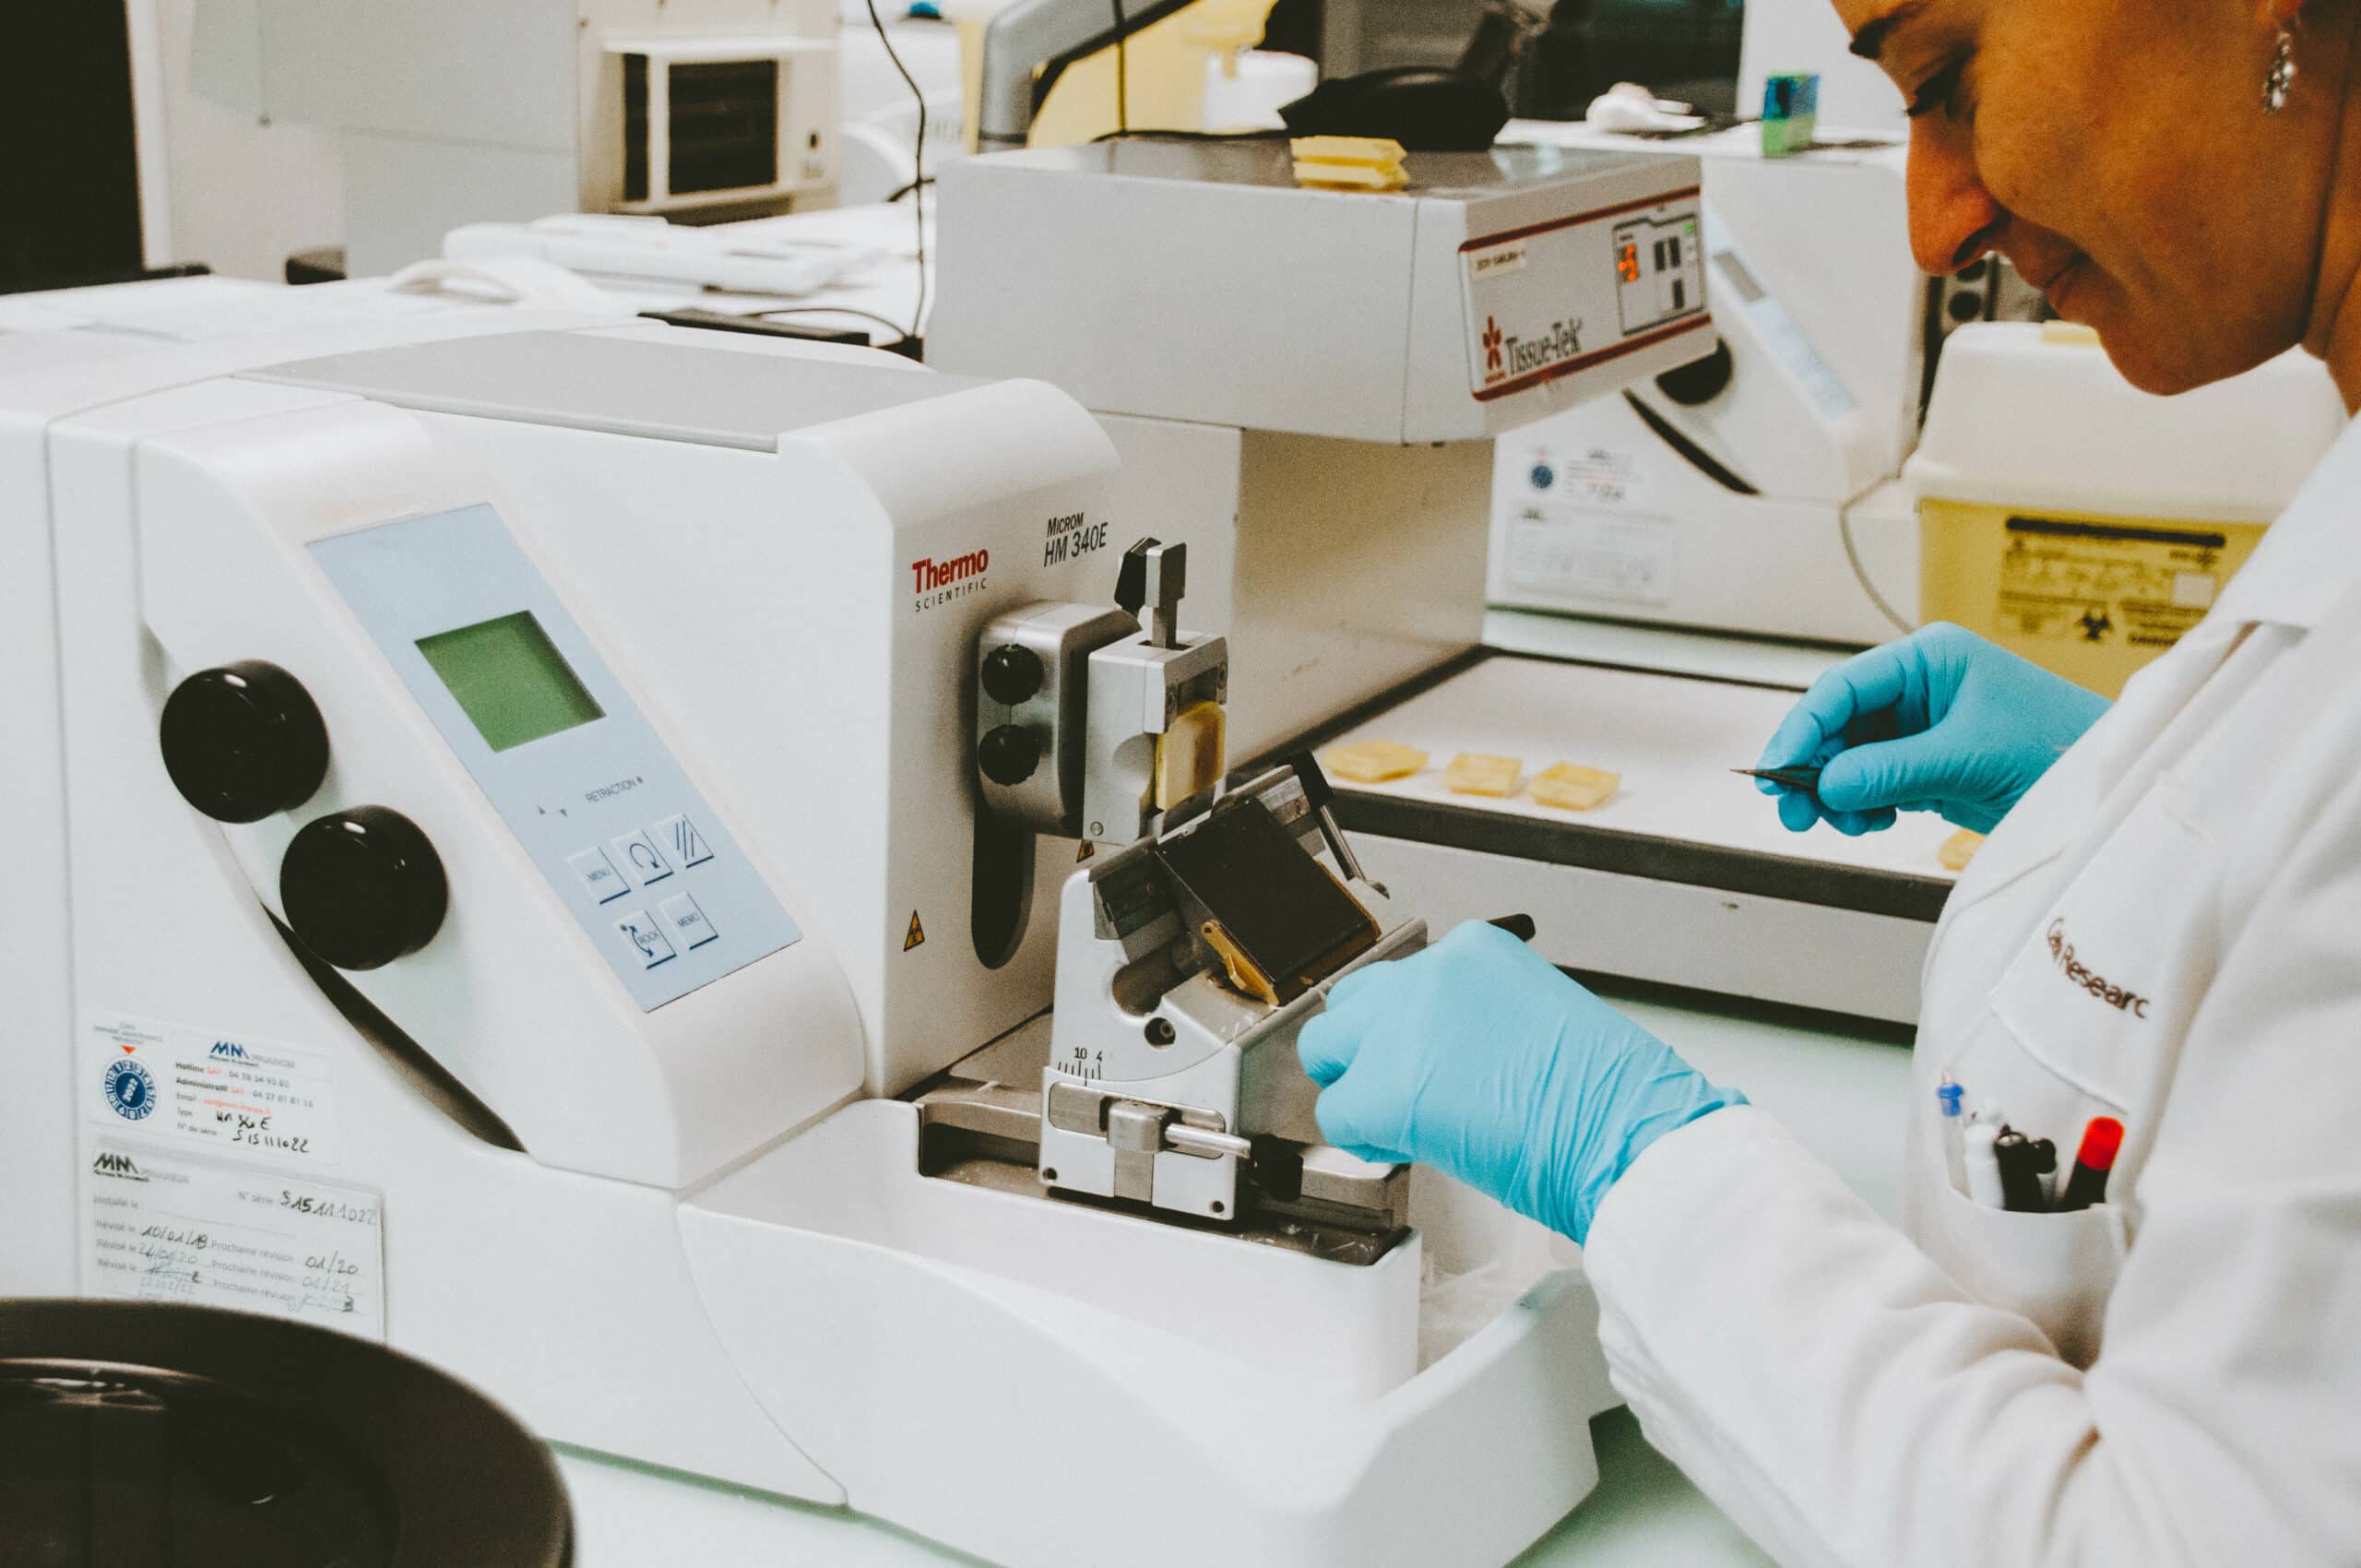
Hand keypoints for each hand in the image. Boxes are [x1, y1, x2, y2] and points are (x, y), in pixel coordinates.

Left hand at [1297, 922, 1743, 1244]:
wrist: (1621, 1130)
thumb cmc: (1608, 1091)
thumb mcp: (1541, 1018)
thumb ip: (1480, 1018)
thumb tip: (1452, 1052)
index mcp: (1474, 950)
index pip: (1412, 977)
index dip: (1417, 1028)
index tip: (1437, 1057)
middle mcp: (1428, 975)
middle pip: (1355, 1000)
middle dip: (1369, 1044)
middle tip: (1399, 1084)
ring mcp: (1398, 1028)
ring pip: (1328, 1048)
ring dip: (1353, 1082)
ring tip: (1395, 1117)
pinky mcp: (1381, 1089)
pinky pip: (1337, 1116)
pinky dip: (1363, 1137)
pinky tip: (1404, 1147)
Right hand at [1757, 623, 2110, 835]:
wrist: (2108, 788)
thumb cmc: (2058, 748)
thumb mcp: (1967, 756)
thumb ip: (1889, 769)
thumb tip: (1826, 784)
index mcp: (1929, 659)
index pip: (1843, 688)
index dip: (1803, 729)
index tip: (1778, 769)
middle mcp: (1920, 688)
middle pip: (1838, 725)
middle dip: (1813, 769)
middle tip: (1792, 811)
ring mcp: (1923, 728)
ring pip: (1850, 758)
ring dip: (1836, 794)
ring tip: (1845, 824)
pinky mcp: (1930, 765)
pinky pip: (1873, 783)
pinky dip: (1862, 806)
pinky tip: (1872, 822)